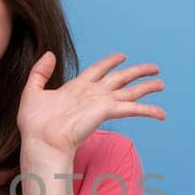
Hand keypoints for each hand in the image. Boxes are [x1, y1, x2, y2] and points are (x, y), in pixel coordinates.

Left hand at [15, 51, 165, 155]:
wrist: (41, 140)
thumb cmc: (34, 123)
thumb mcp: (32, 91)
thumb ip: (40, 72)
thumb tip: (51, 54)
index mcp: (77, 88)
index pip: (98, 70)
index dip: (110, 62)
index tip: (122, 55)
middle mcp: (92, 94)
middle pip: (120, 78)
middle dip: (137, 72)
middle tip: (154, 67)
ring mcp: (101, 103)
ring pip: (130, 91)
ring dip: (146, 87)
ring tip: (161, 83)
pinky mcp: (107, 111)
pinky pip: (132, 108)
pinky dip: (148, 110)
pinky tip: (162, 113)